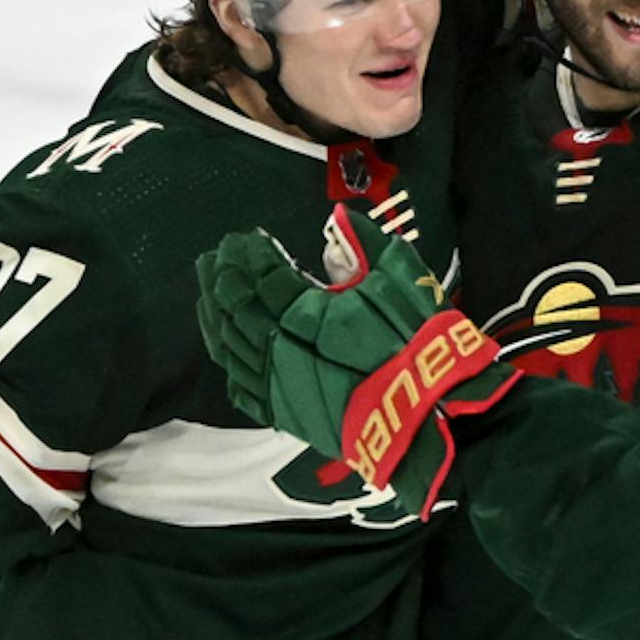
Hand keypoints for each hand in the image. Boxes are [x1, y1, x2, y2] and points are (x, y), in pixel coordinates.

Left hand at [197, 209, 515, 516]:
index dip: (248, 253)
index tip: (245, 238)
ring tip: (209, 293)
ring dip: (213, 315)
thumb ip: (364, 245)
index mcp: (304, 310)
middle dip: (221, 277)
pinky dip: (228, 364)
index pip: (260, 275)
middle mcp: (279, 348)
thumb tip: (338, 222)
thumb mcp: (402, 279)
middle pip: (233, 307)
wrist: (430, 418)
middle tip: (215, 258)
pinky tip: (225, 348)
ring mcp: (278, 385)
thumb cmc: (419, 345)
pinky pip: (242, 388)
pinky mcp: (287, 416)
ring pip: (227, 346)